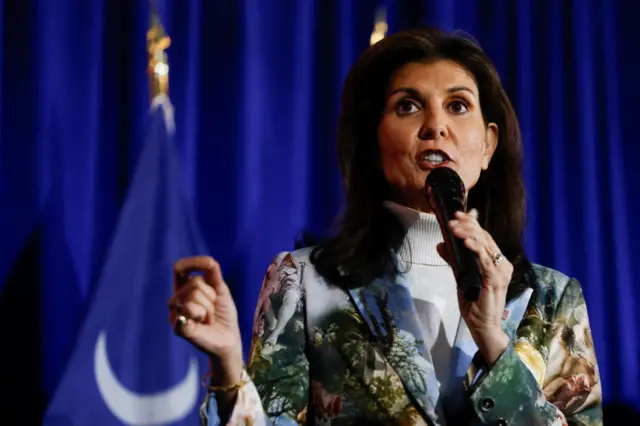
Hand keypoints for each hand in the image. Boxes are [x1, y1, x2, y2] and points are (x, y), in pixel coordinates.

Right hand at [168, 256, 242, 379]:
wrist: (228, 338)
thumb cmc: (223, 314)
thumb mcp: (221, 289)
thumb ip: (213, 273)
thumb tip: (209, 261)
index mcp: (185, 288)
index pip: (179, 268)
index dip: (192, 263)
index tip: (209, 265)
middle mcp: (177, 299)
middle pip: (195, 282)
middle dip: (211, 296)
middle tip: (212, 310)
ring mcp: (176, 314)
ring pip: (194, 296)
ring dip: (209, 308)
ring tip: (208, 319)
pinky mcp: (179, 328)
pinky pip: (186, 311)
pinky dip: (198, 315)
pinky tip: (202, 324)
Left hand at [437, 209, 512, 364]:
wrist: (483, 327)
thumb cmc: (475, 304)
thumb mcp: (461, 277)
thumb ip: (454, 260)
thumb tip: (441, 244)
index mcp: (496, 262)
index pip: (484, 237)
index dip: (471, 224)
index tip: (456, 215)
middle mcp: (502, 265)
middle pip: (485, 238)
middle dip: (467, 226)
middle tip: (452, 220)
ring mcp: (501, 273)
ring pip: (486, 246)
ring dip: (469, 235)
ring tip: (455, 228)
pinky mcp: (496, 281)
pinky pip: (486, 262)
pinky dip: (477, 250)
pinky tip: (466, 243)